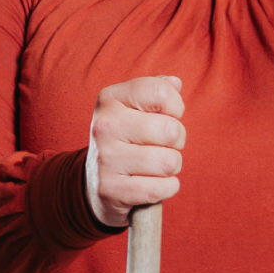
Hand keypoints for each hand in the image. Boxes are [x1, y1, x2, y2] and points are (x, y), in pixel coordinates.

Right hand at [85, 75, 185, 227]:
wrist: (96, 181)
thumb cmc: (126, 137)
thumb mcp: (134, 108)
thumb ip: (156, 91)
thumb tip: (175, 83)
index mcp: (110, 98)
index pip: (161, 92)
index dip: (175, 106)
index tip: (166, 116)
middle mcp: (104, 125)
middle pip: (170, 130)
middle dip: (177, 141)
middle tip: (163, 145)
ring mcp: (106, 158)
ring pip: (168, 162)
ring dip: (172, 167)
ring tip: (156, 164)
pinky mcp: (111, 189)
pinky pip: (160, 188)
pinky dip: (167, 188)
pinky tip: (153, 183)